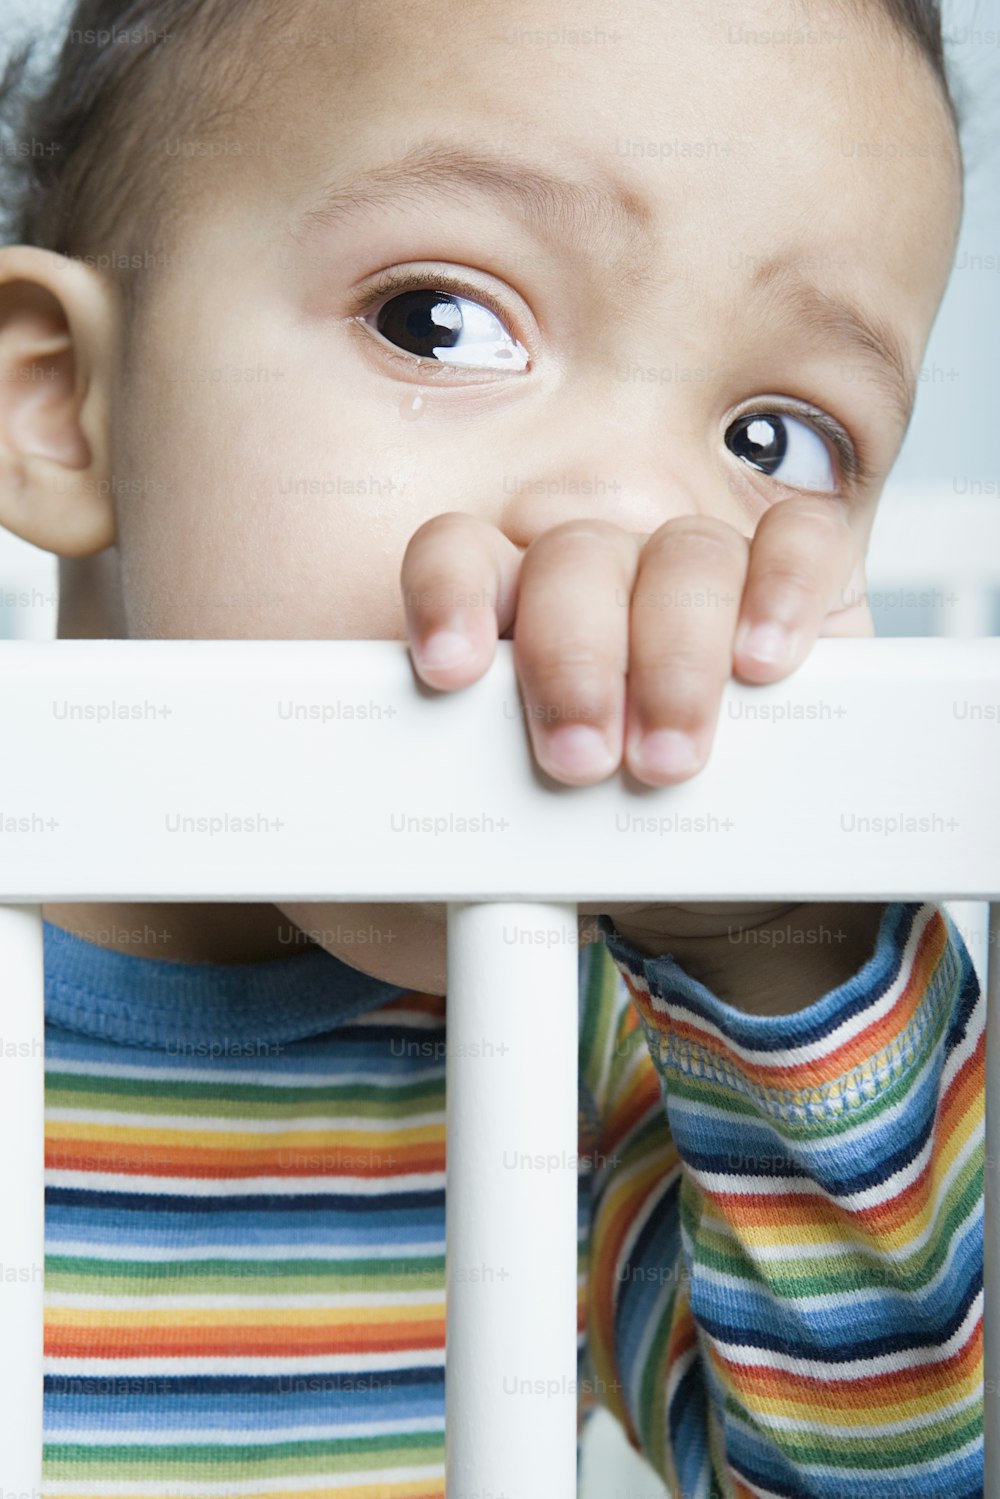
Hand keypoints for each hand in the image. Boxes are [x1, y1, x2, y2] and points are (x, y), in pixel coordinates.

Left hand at [401, 499, 875, 998]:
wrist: (714, 867)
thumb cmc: (609, 832)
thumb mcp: (536, 834)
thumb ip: (488, 828)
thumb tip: (458, 896)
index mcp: (517, 606)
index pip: (463, 553)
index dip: (449, 594)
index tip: (449, 669)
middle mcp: (606, 571)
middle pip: (576, 558)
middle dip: (574, 658)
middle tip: (579, 760)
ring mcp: (699, 568)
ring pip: (685, 555)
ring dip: (677, 658)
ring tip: (669, 757)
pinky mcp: (796, 576)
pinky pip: (799, 541)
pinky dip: (784, 589)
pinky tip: (763, 659)